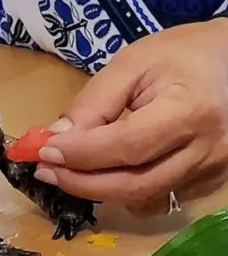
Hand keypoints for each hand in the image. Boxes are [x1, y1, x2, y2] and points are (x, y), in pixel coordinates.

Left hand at [32, 19, 227, 215]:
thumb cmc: (184, 55)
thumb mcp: (133, 63)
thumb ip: (93, 101)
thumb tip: (55, 138)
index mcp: (189, 110)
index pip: (126, 146)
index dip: (80, 154)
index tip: (43, 151)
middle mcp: (207, 149)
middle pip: (134, 185)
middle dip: (81, 182)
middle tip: (46, 170)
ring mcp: (212, 170)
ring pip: (144, 199)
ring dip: (99, 190)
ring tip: (70, 171)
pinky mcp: (211, 182)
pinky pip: (159, 200)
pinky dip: (126, 192)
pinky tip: (110, 172)